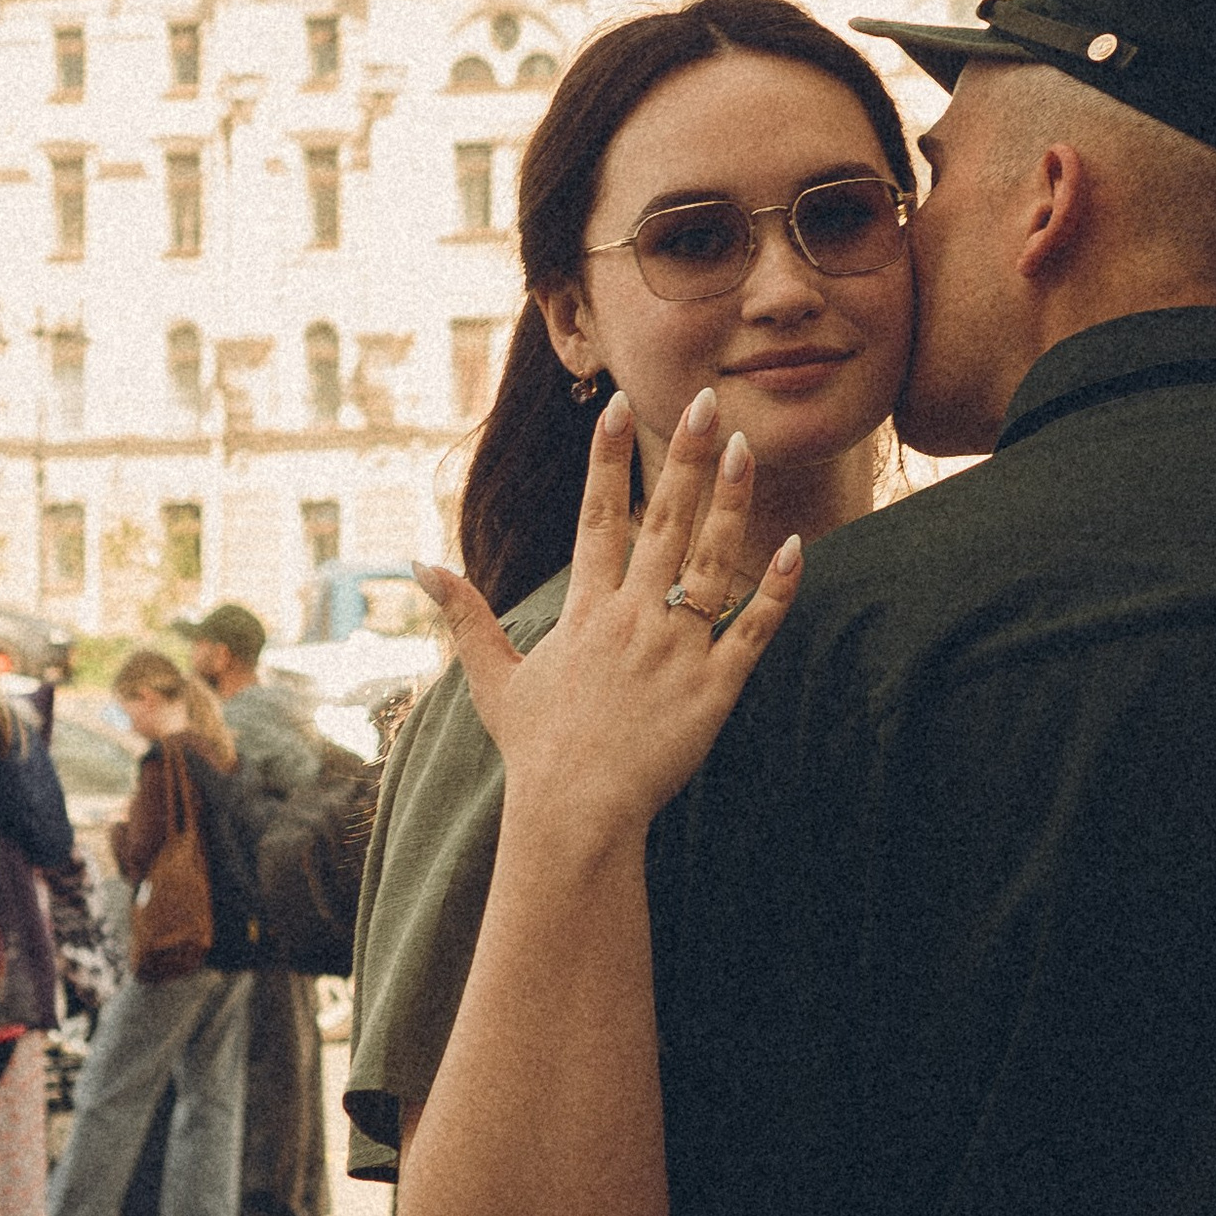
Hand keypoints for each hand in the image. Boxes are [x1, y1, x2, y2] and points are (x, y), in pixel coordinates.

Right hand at [414, 388, 800, 845]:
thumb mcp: (492, 680)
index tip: (618, 405)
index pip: (598, 516)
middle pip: (664, 521)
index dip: (608, 458)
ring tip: (748, 448)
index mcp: (585, 611)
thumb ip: (464, 616)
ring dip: (733, 503)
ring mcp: (677, 650)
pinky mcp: (715, 688)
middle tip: (708, 400)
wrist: (576, 815)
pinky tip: (795, 547)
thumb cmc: (537, 751)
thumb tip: (420, 565)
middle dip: (685, 456)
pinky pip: (752, 628)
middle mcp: (632, 618)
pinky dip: (776, 590)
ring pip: (713, 562)